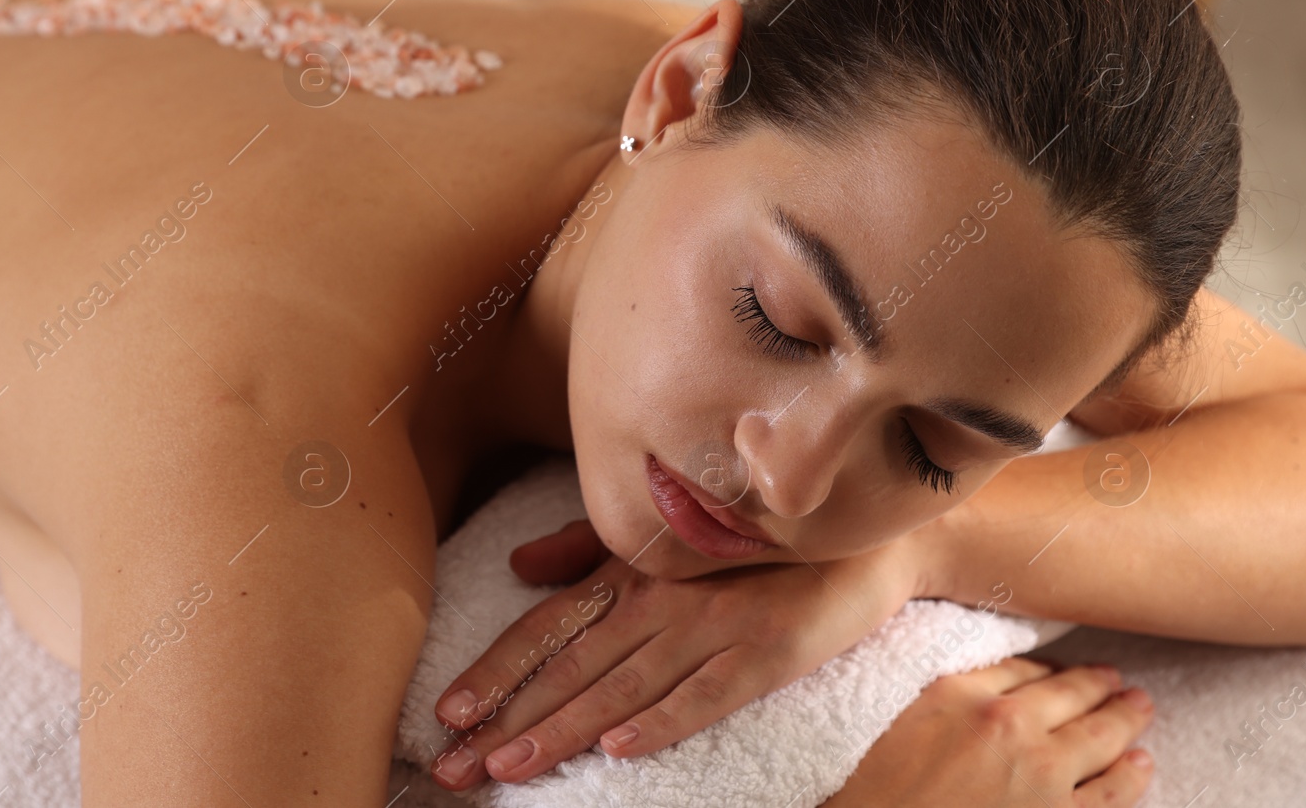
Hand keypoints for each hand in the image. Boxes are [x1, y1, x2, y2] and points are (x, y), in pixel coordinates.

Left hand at [430, 519, 924, 788]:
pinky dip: (662, 719)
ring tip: (508, 765)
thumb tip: (520, 564)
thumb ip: (589, 550)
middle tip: (453, 765)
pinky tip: (619, 748)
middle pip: (570, 664)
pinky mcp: (766, 651)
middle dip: (507, 717)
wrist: (859, 539)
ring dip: (562, 728)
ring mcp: (713, 625)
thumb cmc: (751, 543)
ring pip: (623, 685)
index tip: (446, 712)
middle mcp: (661, 597)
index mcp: (630, 571)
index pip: (547, 626)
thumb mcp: (665, 540)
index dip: (496, 669)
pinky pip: (706, 692)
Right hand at [824, 658, 1154, 807]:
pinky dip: (1130, 780)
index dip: (1065, 671)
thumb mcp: (916, 708)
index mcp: (980, 703)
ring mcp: (1043, 788)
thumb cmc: (881, 776)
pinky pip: (1108, 800)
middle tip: (1126, 685)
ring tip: (1140, 713)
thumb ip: (967, 683)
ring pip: (1103, 748)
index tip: (1083, 669)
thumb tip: (1016, 669)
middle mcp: (1020, 739)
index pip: (1039, 675)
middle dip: (1107, 692)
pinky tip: (1141, 767)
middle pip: (1079, 705)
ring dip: (1126, 727)